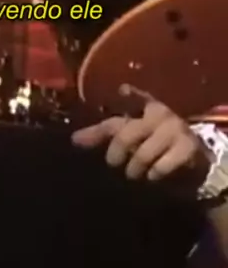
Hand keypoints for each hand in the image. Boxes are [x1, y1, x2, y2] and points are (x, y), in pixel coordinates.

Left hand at [72, 84, 210, 181]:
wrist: (193, 161)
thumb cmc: (154, 143)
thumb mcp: (130, 134)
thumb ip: (101, 135)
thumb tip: (73, 139)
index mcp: (146, 106)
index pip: (136, 98)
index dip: (130, 95)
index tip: (123, 91)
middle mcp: (160, 114)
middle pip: (125, 135)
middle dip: (115, 154)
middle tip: (115, 164)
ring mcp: (175, 130)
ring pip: (141, 155)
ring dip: (134, 170)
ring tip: (135, 173)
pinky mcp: (187, 148)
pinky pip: (160, 167)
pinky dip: (153, 176)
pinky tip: (153, 176)